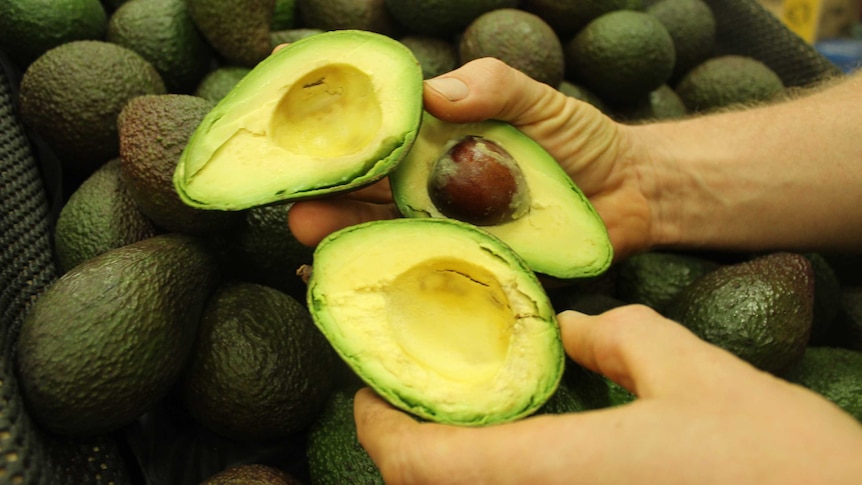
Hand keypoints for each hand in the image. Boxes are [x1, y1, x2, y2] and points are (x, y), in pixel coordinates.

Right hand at [288, 58, 654, 258]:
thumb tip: (439, 92)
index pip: (377, 117)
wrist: (629, 194)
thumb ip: (496, 86)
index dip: (331, 103)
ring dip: (341, 226)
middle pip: (363, 178)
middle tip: (287, 184)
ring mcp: (445, 223)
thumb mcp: (542, 101)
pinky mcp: (467, 262)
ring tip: (306, 227)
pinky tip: (356, 274)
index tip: (283, 82)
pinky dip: (388, 271)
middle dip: (321, 180)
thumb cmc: (580, 140)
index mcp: (439, 135)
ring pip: (380, 224)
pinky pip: (422, 267)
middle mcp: (430, 179)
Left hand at [353, 305, 861, 484]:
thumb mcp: (693, 372)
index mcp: (556, 470)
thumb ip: (619, 339)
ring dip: (448, 468)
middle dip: (407, 451)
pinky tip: (519, 448)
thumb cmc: (774, 461)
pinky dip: (495, 478)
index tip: (367, 395)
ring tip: (456, 417)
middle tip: (408, 398)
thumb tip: (570, 328)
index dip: (381, 429)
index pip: (426, 462)